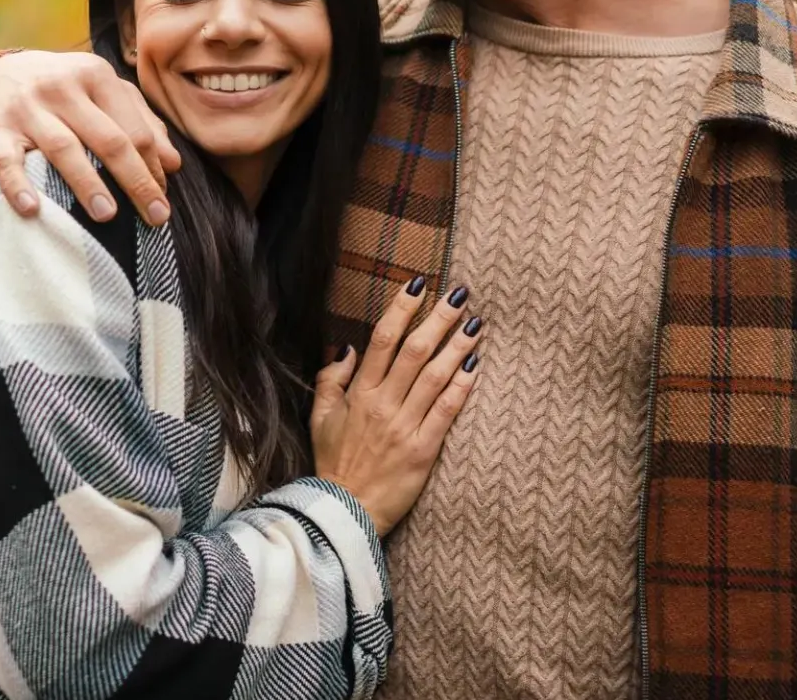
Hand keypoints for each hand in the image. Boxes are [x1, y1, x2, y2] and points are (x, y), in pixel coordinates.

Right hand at [0, 50, 182, 225]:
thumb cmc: (63, 90)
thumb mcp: (102, 92)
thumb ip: (140, 121)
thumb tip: (173, 164)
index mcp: (96, 76)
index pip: (133, 128)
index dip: (153, 166)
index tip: (162, 198)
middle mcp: (63, 87)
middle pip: (107, 138)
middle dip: (135, 180)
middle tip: (156, 216)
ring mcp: (28, 108)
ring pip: (63, 147)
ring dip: (87, 183)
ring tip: (107, 215)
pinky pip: (6, 161)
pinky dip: (17, 185)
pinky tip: (32, 209)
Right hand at [310, 279, 483, 536]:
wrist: (344, 511)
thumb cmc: (333, 464)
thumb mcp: (320, 418)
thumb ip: (332, 379)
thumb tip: (348, 347)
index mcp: (358, 393)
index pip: (383, 339)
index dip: (402, 308)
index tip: (419, 284)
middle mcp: (382, 404)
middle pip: (415, 350)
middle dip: (439, 318)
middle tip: (460, 293)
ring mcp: (404, 426)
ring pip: (435, 376)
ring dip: (457, 346)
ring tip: (475, 323)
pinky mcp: (423, 450)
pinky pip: (446, 412)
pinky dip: (461, 387)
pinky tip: (475, 366)